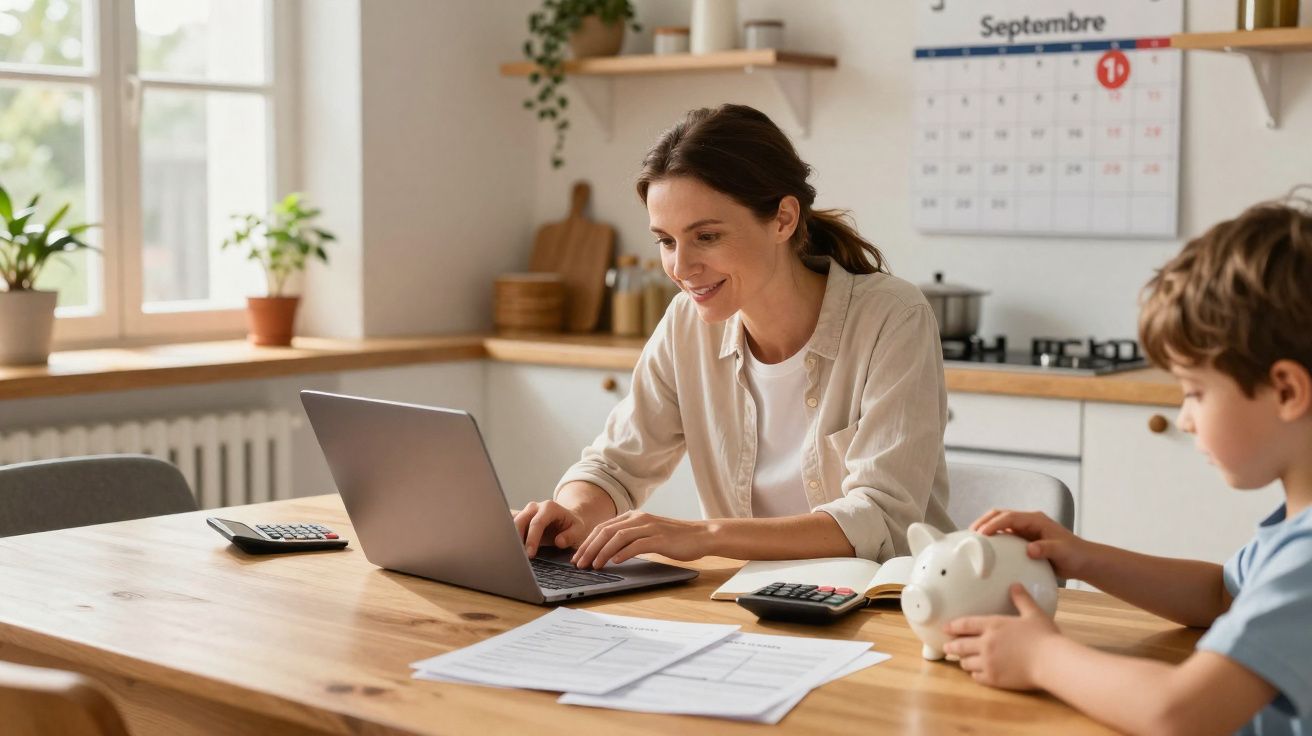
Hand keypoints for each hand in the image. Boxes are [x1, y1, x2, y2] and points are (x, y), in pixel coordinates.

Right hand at [513, 500, 590, 556]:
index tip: (530, 554)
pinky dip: (507, 536)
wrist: (566, 519)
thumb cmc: (571, 525)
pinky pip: (509, 525)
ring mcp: (525, 511)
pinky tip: (507, 547)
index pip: (537, 523)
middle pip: (520, 521)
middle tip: (518, 557)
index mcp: (549, 507)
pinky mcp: (519, 518)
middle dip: (517, 539)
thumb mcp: (578, 530)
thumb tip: (559, 541)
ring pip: (511, 523)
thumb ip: (571, 535)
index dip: (532, 539)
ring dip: (510, 538)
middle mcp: (534, 507)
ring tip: (512, 554)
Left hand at [571, 511, 711, 568]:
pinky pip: (637, 544)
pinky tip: (615, 562)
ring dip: (602, 552)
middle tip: (579, 564)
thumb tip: (608, 552)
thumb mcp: (647, 534)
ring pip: (618, 537)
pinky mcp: (659, 538)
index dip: (587, 542)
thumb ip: (629, 538)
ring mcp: (649, 527)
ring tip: (594, 565)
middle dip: (589, 548)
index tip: (578, 557)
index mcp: (633, 516)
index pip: (603, 528)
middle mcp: (639, 519)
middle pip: (606, 531)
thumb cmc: (674, 538)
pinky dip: (623, 553)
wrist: (700, 535)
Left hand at [943, 584, 1060, 689]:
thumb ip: (1022, 599)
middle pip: (960, 645)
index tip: (945, 628)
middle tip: (947, 646)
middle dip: (951, 646)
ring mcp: (988, 662)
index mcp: (993, 625)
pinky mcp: (994, 679)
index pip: (965, 624)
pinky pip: (976, 677)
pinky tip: (977, 673)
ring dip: (964, 661)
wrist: (1051, 662)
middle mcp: (985, 643)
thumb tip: (1015, 585)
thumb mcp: (1033, 614)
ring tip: (964, 660)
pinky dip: (975, 674)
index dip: (952, 626)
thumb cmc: (1044, 636)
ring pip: (966, 663)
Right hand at [971, 509, 1094, 580]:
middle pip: (1000, 515)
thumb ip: (1046, 549)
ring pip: (1000, 524)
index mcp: (1036, 519)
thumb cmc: (1075, 554)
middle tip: (971, 534)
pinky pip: (1005, 537)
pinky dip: (993, 540)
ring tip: (973, 541)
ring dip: (986, 529)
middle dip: (984, 522)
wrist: (1083, 561)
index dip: (993, 524)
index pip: (1009, 517)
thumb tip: (1029, 549)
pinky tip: (986, 551)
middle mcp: (1028, 522)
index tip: (981, 534)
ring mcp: (1025, 530)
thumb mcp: (1062, 551)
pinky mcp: (1024, 540)